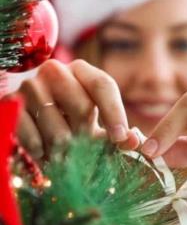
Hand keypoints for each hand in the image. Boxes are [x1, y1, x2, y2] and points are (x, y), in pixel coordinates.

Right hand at [14, 59, 138, 158]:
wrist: (33, 125)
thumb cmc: (73, 125)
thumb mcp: (98, 128)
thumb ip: (119, 135)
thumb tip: (135, 141)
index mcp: (81, 71)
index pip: (103, 85)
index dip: (114, 113)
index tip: (121, 138)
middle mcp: (55, 71)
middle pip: (82, 107)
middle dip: (86, 136)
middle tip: (82, 149)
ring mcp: (30, 86)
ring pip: (58, 130)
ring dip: (64, 151)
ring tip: (63, 153)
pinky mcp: (10, 104)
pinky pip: (33, 138)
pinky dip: (42, 153)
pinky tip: (43, 152)